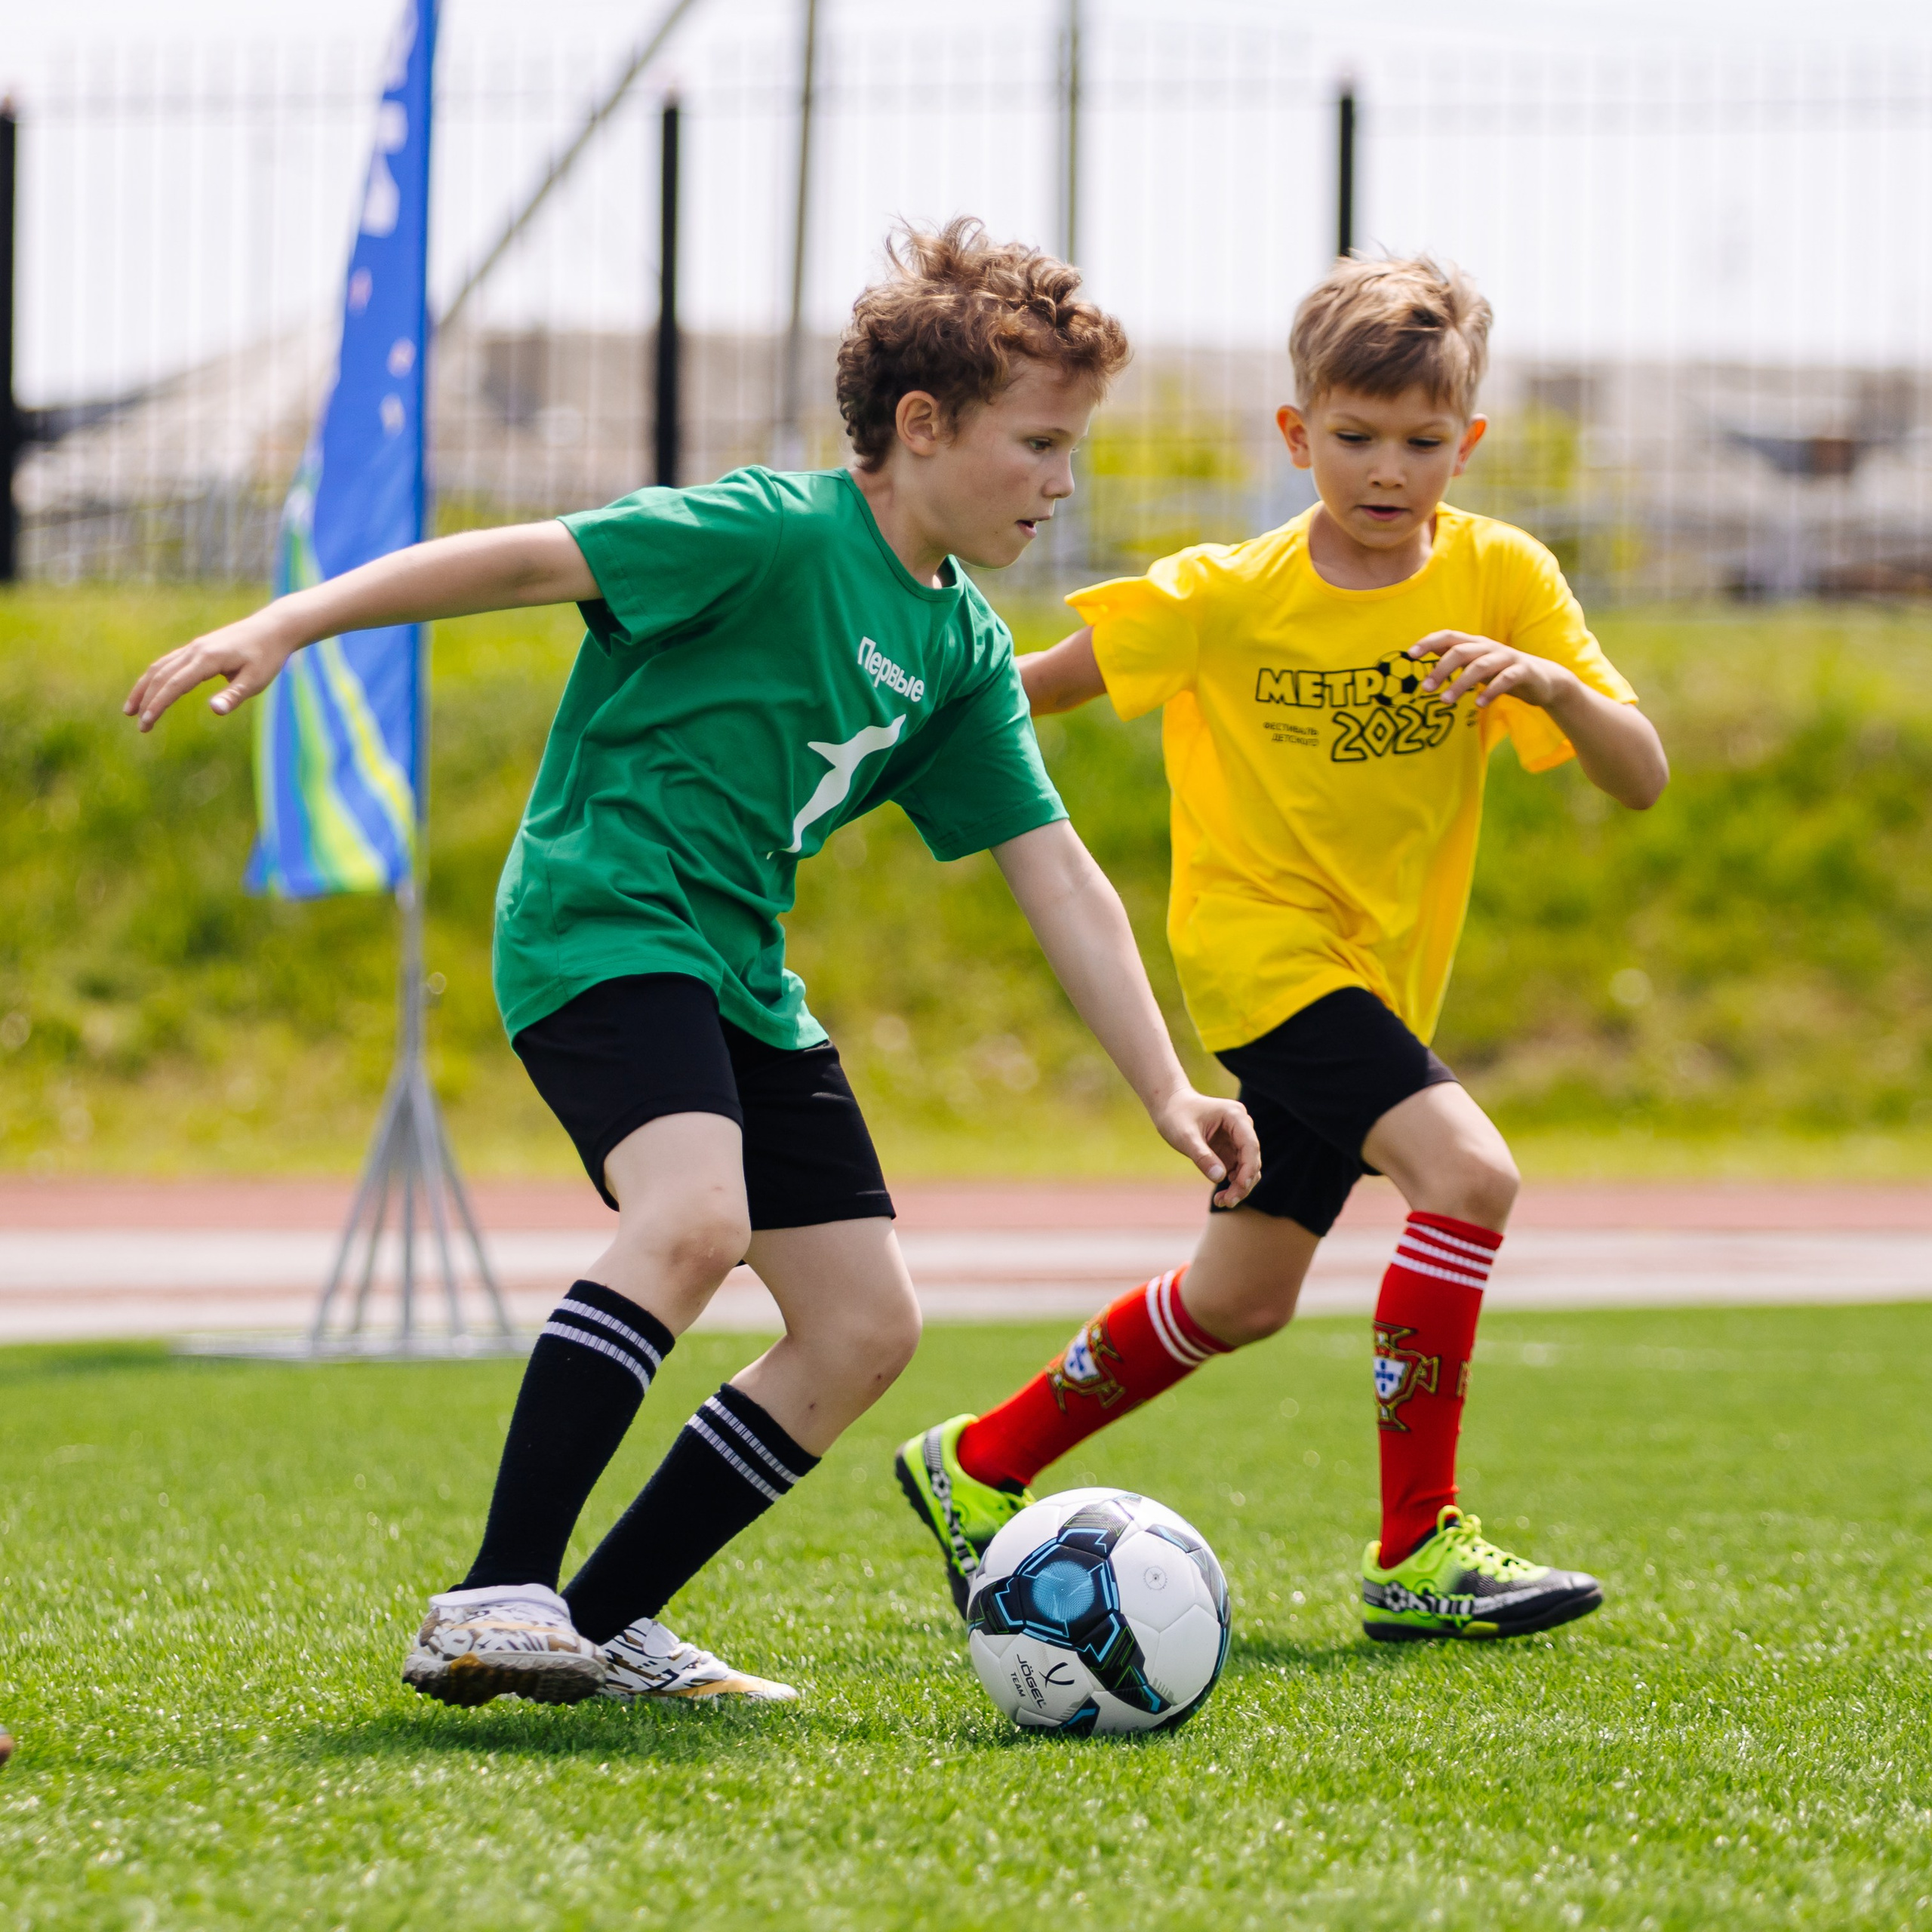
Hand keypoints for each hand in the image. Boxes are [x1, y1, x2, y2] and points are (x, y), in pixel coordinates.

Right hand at [124, 606, 302, 731]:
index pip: (175, 684)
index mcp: (208, 659)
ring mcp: (194, 647)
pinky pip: (168, 662)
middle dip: (147, 701)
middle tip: (139, 726)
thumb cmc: (267, 657)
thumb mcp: (256, 681)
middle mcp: (195, 650)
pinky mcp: (197, 648)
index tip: (146, 722)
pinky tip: (150, 690)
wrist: (273, 628)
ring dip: (143, 688)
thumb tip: (214, 711)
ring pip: (159, 667)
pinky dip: (154, 677)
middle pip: (161, 676)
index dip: (158, 704)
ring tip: (130, 710)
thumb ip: (233, 695)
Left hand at [1151, 1089, 1260, 1208]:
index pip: (1250, 1145)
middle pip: (1252, 1159)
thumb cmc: (1175, 1116)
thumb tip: (1219, 1178)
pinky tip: (1220, 1197)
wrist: (1169, 1107)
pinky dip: (1232, 1185)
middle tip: (1228, 1202)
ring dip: (1239, 1187)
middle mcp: (1241, 1127)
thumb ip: (1201, 1155)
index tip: (1240, 1187)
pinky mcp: (1230, 1150)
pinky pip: (1238, 1170)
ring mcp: (1237, 1139)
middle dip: (1244, 1183)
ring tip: (1222, 1202)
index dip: (1248, 1168)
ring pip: (1248, 1168)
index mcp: (1235, 1116)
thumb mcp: (1184, 1136)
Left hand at [1409, 631, 1577, 710]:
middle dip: (1440, 669)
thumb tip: (1427, 655)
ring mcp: (1507, 658)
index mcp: (1475, 644)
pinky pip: (1505, 679)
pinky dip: (1491, 691)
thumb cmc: (1502, 673)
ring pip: (1479, 666)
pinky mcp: (1523, 671)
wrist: (1545, 680)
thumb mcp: (1476, 666)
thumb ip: (1455, 659)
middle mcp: (1489, 647)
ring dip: (1459, 683)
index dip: (1429, 642)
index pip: (1448, 637)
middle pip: (1460, 651)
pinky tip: (1480, 704)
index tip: (1410, 654)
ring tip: (1445, 701)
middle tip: (1425, 689)